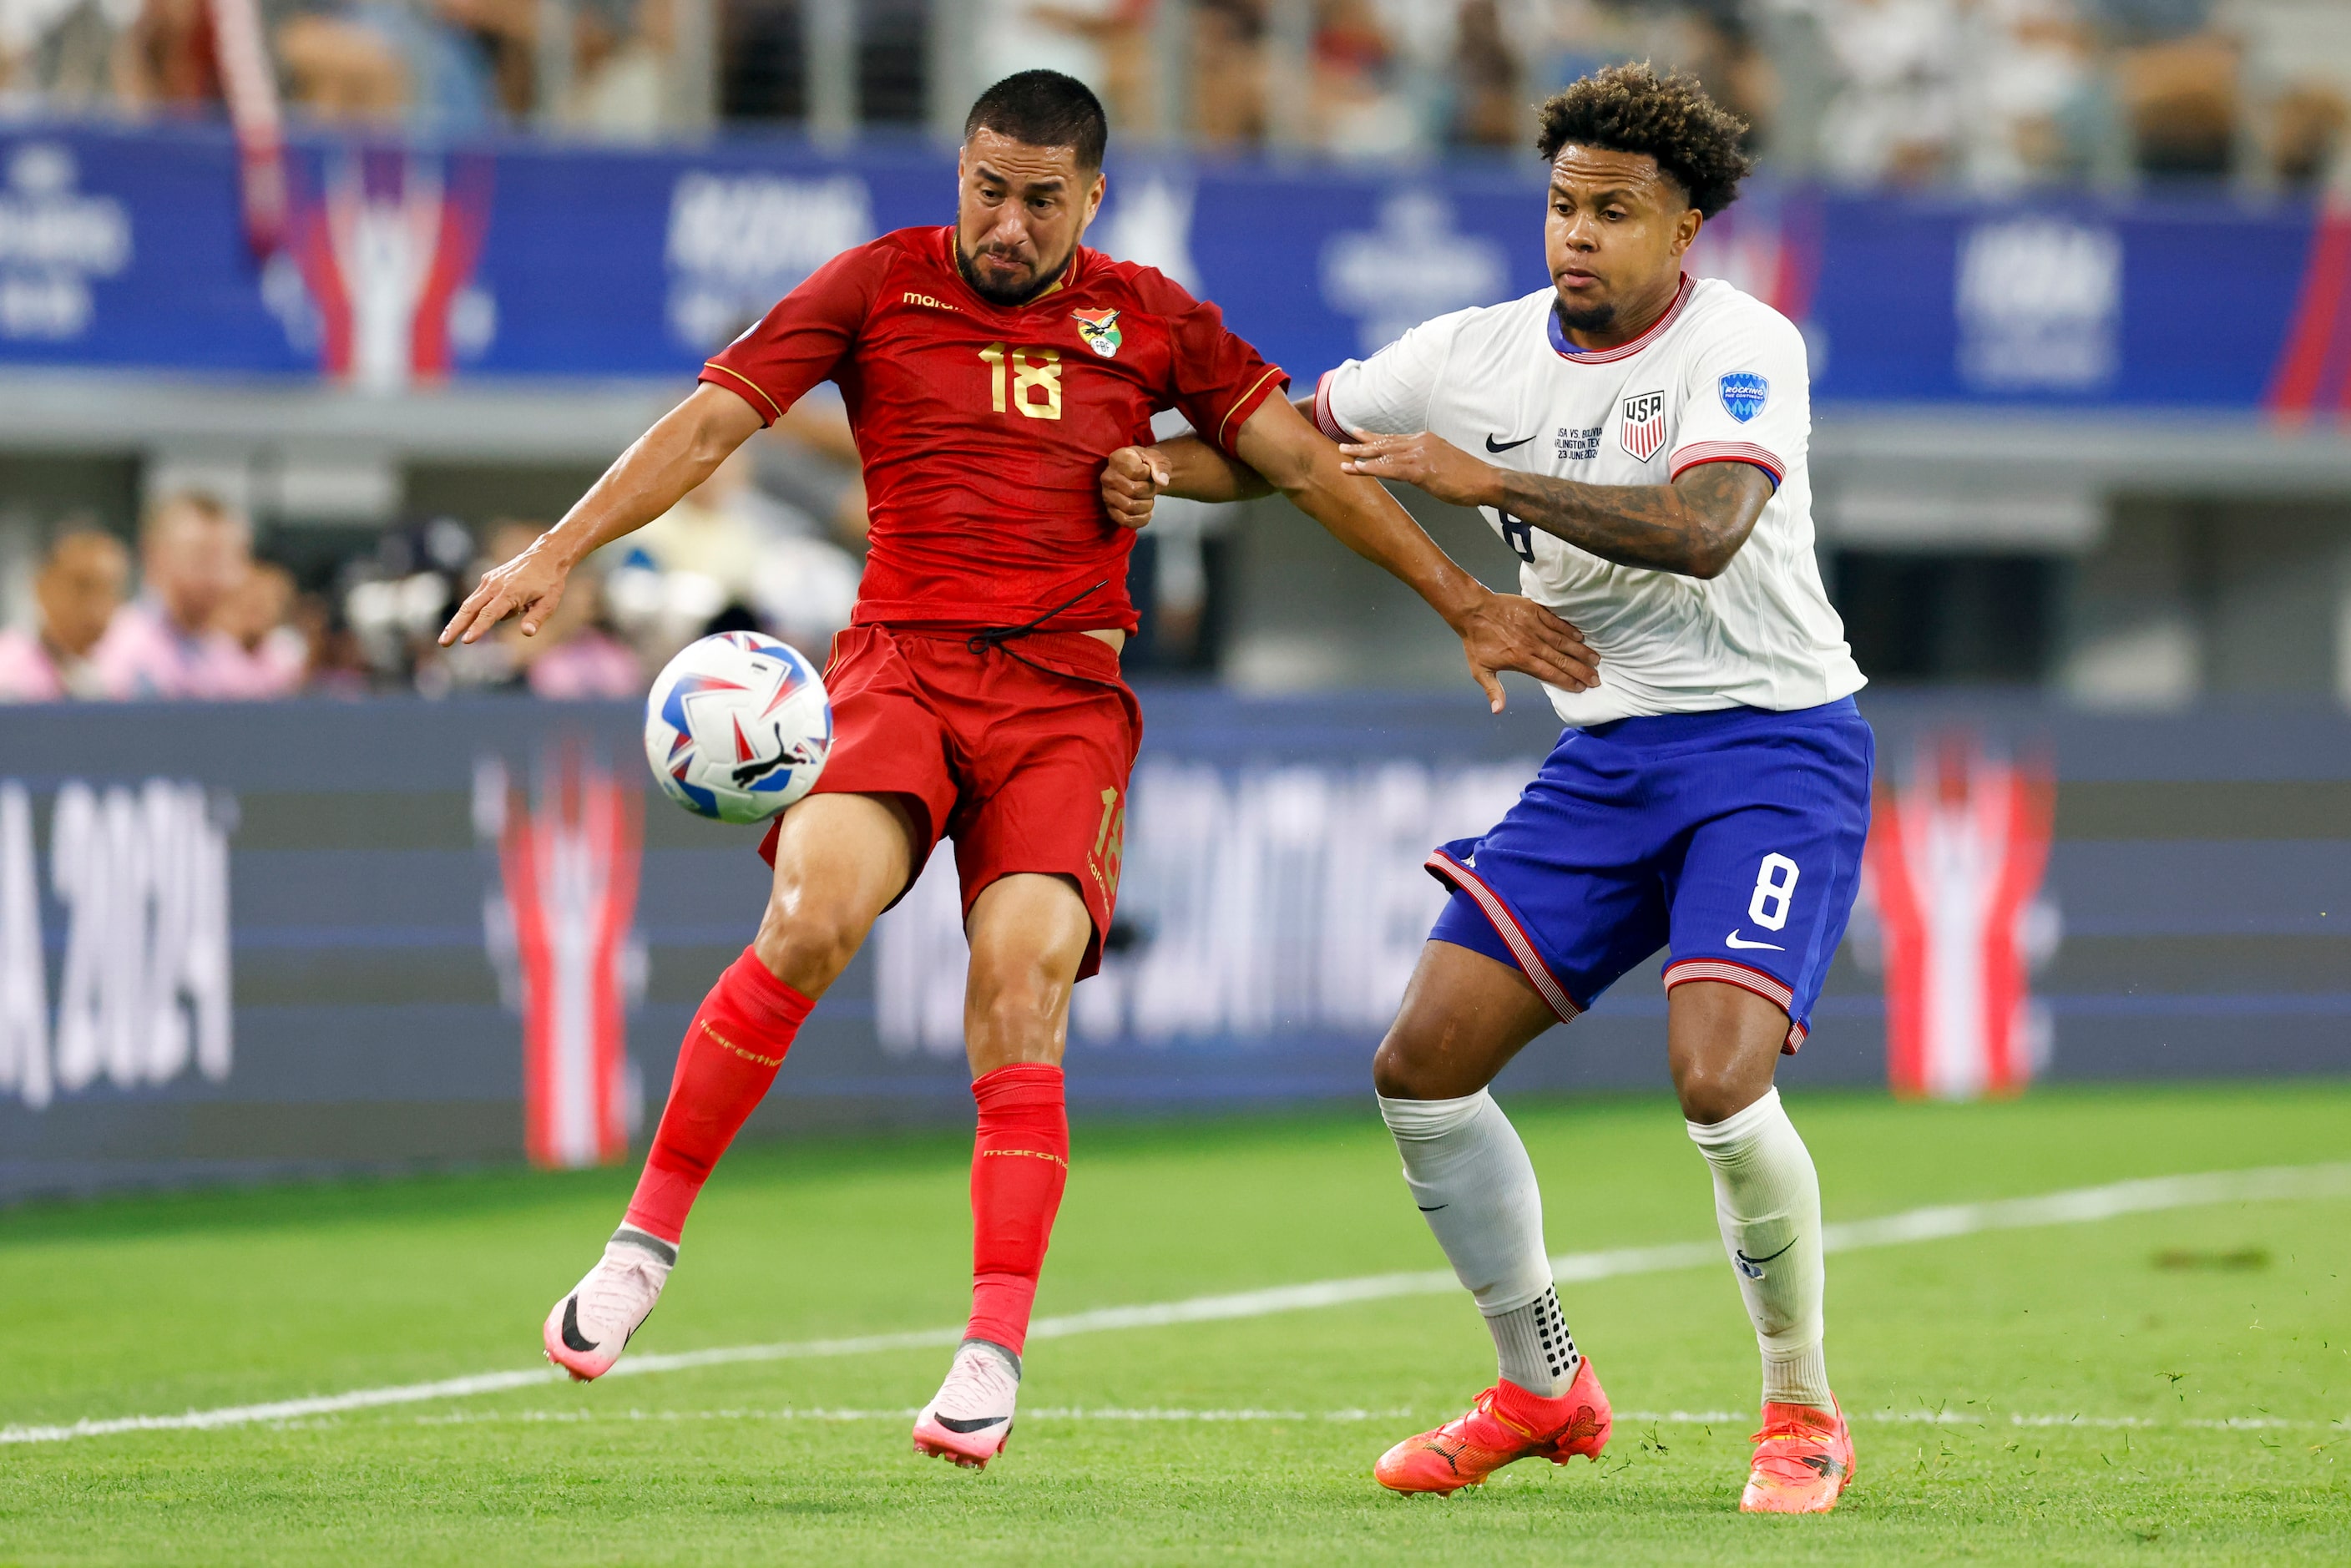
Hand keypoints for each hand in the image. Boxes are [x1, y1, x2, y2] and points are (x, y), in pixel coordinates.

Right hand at [439, 539, 571, 645]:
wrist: (545, 556)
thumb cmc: (549, 582)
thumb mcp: (549, 603)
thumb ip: (536, 618)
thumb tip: (527, 633)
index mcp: (510, 593)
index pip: (490, 614)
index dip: (478, 628)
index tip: (466, 640)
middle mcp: (495, 586)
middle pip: (470, 609)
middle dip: (455, 626)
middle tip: (443, 643)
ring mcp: (489, 581)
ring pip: (469, 603)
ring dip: (457, 620)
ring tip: (446, 638)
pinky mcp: (488, 580)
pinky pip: (477, 599)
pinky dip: (471, 611)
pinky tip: (471, 623)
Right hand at [1100, 444, 1169, 529]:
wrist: (1141, 474)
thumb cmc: (1147, 464)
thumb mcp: (1157, 459)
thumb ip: (1160, 466)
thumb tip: (1162, 481)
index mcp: (1117, 459)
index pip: (1135, 472)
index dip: (1148, 474)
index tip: (1148, 471)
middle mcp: (1107, 477)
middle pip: (1133, 491)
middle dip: (1149, 491)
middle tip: (1150, 487)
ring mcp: (1107, 495)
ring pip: (1130, 507)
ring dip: (1147, 505)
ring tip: (1148, 498)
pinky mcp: (1111, 511)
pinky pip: (1126, 521)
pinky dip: (1142, 520)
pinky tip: (1147, 513)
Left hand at [1338, 428, 1495, 508]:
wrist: (1486, 481)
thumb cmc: (1469, 476)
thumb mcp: (1443, 462)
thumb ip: (1426, 461)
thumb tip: (1415, 468)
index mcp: (1426, 440)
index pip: (1394, 438)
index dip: (1374, 437)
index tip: (1358, 434)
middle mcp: (1421, 443)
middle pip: (1385, 443)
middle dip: (1362, 444)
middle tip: (1342, 444)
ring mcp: (1421, 455)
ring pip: (1384, 454)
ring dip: (1361, 456)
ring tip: (1342, 456)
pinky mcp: (1422, 471)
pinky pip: (1390, 469)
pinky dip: (1372, 469)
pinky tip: (1358, 469)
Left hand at [1452, 591, 1598, 712]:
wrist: (1473, 611)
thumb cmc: (1476, 641)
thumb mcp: (1480, 670)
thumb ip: (1493, 690)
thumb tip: (1498, 710)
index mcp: (1521, 660)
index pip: (1550, 674)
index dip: (1567, 681)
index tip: (1581, 687)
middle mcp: (1531, 645)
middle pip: (1561, 660)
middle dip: (1580, 671)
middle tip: (1596, 678)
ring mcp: (1534, 627)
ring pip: (1563, 642)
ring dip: (1580, 652)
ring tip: (1595, 660)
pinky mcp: (1535, 612)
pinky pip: (1556, 622)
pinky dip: (1569, 630)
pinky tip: (1580, 637)